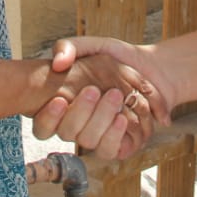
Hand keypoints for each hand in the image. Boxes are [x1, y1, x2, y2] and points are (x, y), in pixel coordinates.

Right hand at [32, 37, 176, 160]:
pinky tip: (121, 118)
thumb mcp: (91, 45)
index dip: (48, 118)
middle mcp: (78, 125)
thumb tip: (58, 63)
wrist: (152, 68)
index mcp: (64, 106)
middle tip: (93, 90)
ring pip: (88, 141)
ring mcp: (98, 135)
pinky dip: (115, 135)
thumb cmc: (117, 56)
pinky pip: (110, 150)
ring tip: (114, 96)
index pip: (43, 125)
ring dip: (99, 120)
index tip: (60, 100)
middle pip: (68, 132)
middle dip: (80, 112)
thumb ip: (68, 48)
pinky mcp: (118, 144)